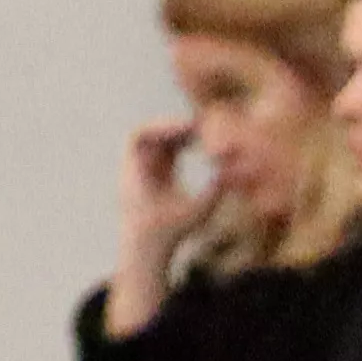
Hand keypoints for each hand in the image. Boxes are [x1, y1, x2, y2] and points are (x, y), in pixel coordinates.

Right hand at [113, 119, 217, 318]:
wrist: (153, 240)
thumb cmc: (177, 228)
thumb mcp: (204, 205)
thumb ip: (217, 189)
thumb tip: (234, 174)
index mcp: (163, 172)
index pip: (176, 144)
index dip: (191, 134)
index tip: (209, 132)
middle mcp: (147, 165)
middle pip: (163, 134)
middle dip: (182, 126)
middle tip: (204, 120)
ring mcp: (136, 164)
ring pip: (149, 131)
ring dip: (169, 124)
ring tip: (192, 123)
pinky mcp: (128, 164)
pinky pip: (137, 137)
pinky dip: (155, 129)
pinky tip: (176, 131)